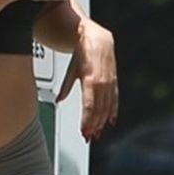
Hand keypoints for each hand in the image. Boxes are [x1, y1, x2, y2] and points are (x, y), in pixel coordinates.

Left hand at [56, 17, 118, 141]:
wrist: (97, 38)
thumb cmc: (83, 52)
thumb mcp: (71, 69)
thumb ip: (66, 86)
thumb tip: (58, 100)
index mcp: (91, 79)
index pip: (89, 105)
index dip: (87, 120)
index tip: (84, 131)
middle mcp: (103, 82)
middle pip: (99, 109)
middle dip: (94, 124)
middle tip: (89, 136)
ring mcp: (110, 82)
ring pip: (107, 107)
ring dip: (102, 121)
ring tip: (97, 132)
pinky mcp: (115, 81)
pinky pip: (115, 99)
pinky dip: (113, 111)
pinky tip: (111, 121)